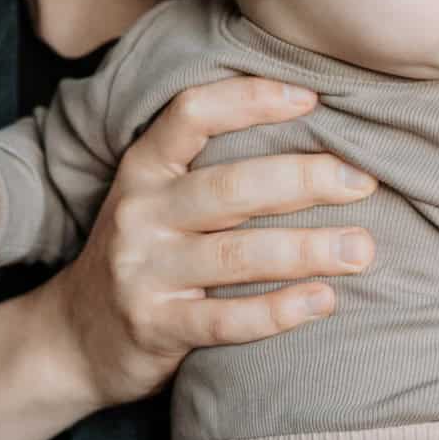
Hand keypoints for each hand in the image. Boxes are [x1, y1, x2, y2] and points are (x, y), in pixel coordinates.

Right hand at [38, 76, 376, 411]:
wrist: (74, 341)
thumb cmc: (144, 258)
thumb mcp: (156, 201)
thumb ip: (212, 170)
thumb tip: (315, 134)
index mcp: (144, 170)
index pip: (192, 115)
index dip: (251, 99)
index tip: (313, 98)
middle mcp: (140, 214)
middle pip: (230, 187)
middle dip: (305, 180)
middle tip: (363, 181)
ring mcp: (144, 273)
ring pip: (237, 255)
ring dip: (308, 249)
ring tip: (360, 250)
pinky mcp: (155, 328)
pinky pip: (226, 320)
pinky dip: (279, 311)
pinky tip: (324, 301)